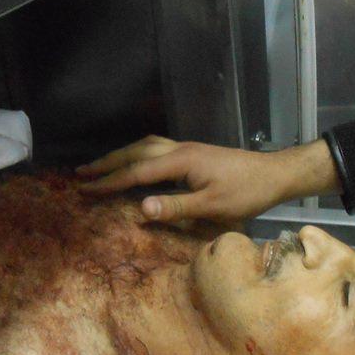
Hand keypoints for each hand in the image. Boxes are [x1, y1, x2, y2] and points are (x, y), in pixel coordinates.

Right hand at [77, 135, 337, 222]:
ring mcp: (187, 148)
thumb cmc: (246, 193)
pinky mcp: (194, 153)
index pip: (136, 172)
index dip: (109, 182)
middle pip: (135, 152)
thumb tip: (140, 209)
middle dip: (107, 163)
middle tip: (80, 174)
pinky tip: (136, 161)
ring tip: (100, 166)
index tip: (85, 190)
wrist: (274, 175)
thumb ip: (176, 208)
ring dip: (121, 155)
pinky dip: (137, 154)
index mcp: (181, 161)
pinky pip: (156, 148)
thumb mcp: (212, 207)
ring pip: (145, 146)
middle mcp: (179, 149)